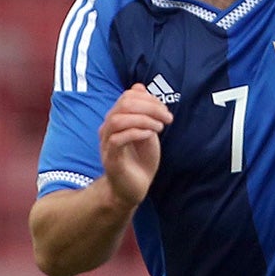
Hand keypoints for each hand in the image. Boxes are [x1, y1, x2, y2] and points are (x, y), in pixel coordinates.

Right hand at [98, 85, 168, 208]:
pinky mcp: (111, 158)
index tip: (165, 111)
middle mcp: (109, 128)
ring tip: (160, 127)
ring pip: (118, 120)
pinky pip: (117, 139)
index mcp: (117, 119)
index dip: (149, 99)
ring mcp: (107, 143)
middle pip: (123, 104)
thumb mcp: (147, 131)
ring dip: (143, 120)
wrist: (133, 188)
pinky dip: (136, 133)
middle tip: (167, 118)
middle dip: (150, 107)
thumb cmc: (140, 160)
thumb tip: (140, 87)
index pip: (128, 96)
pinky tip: (150, 135)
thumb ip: (145, 112)